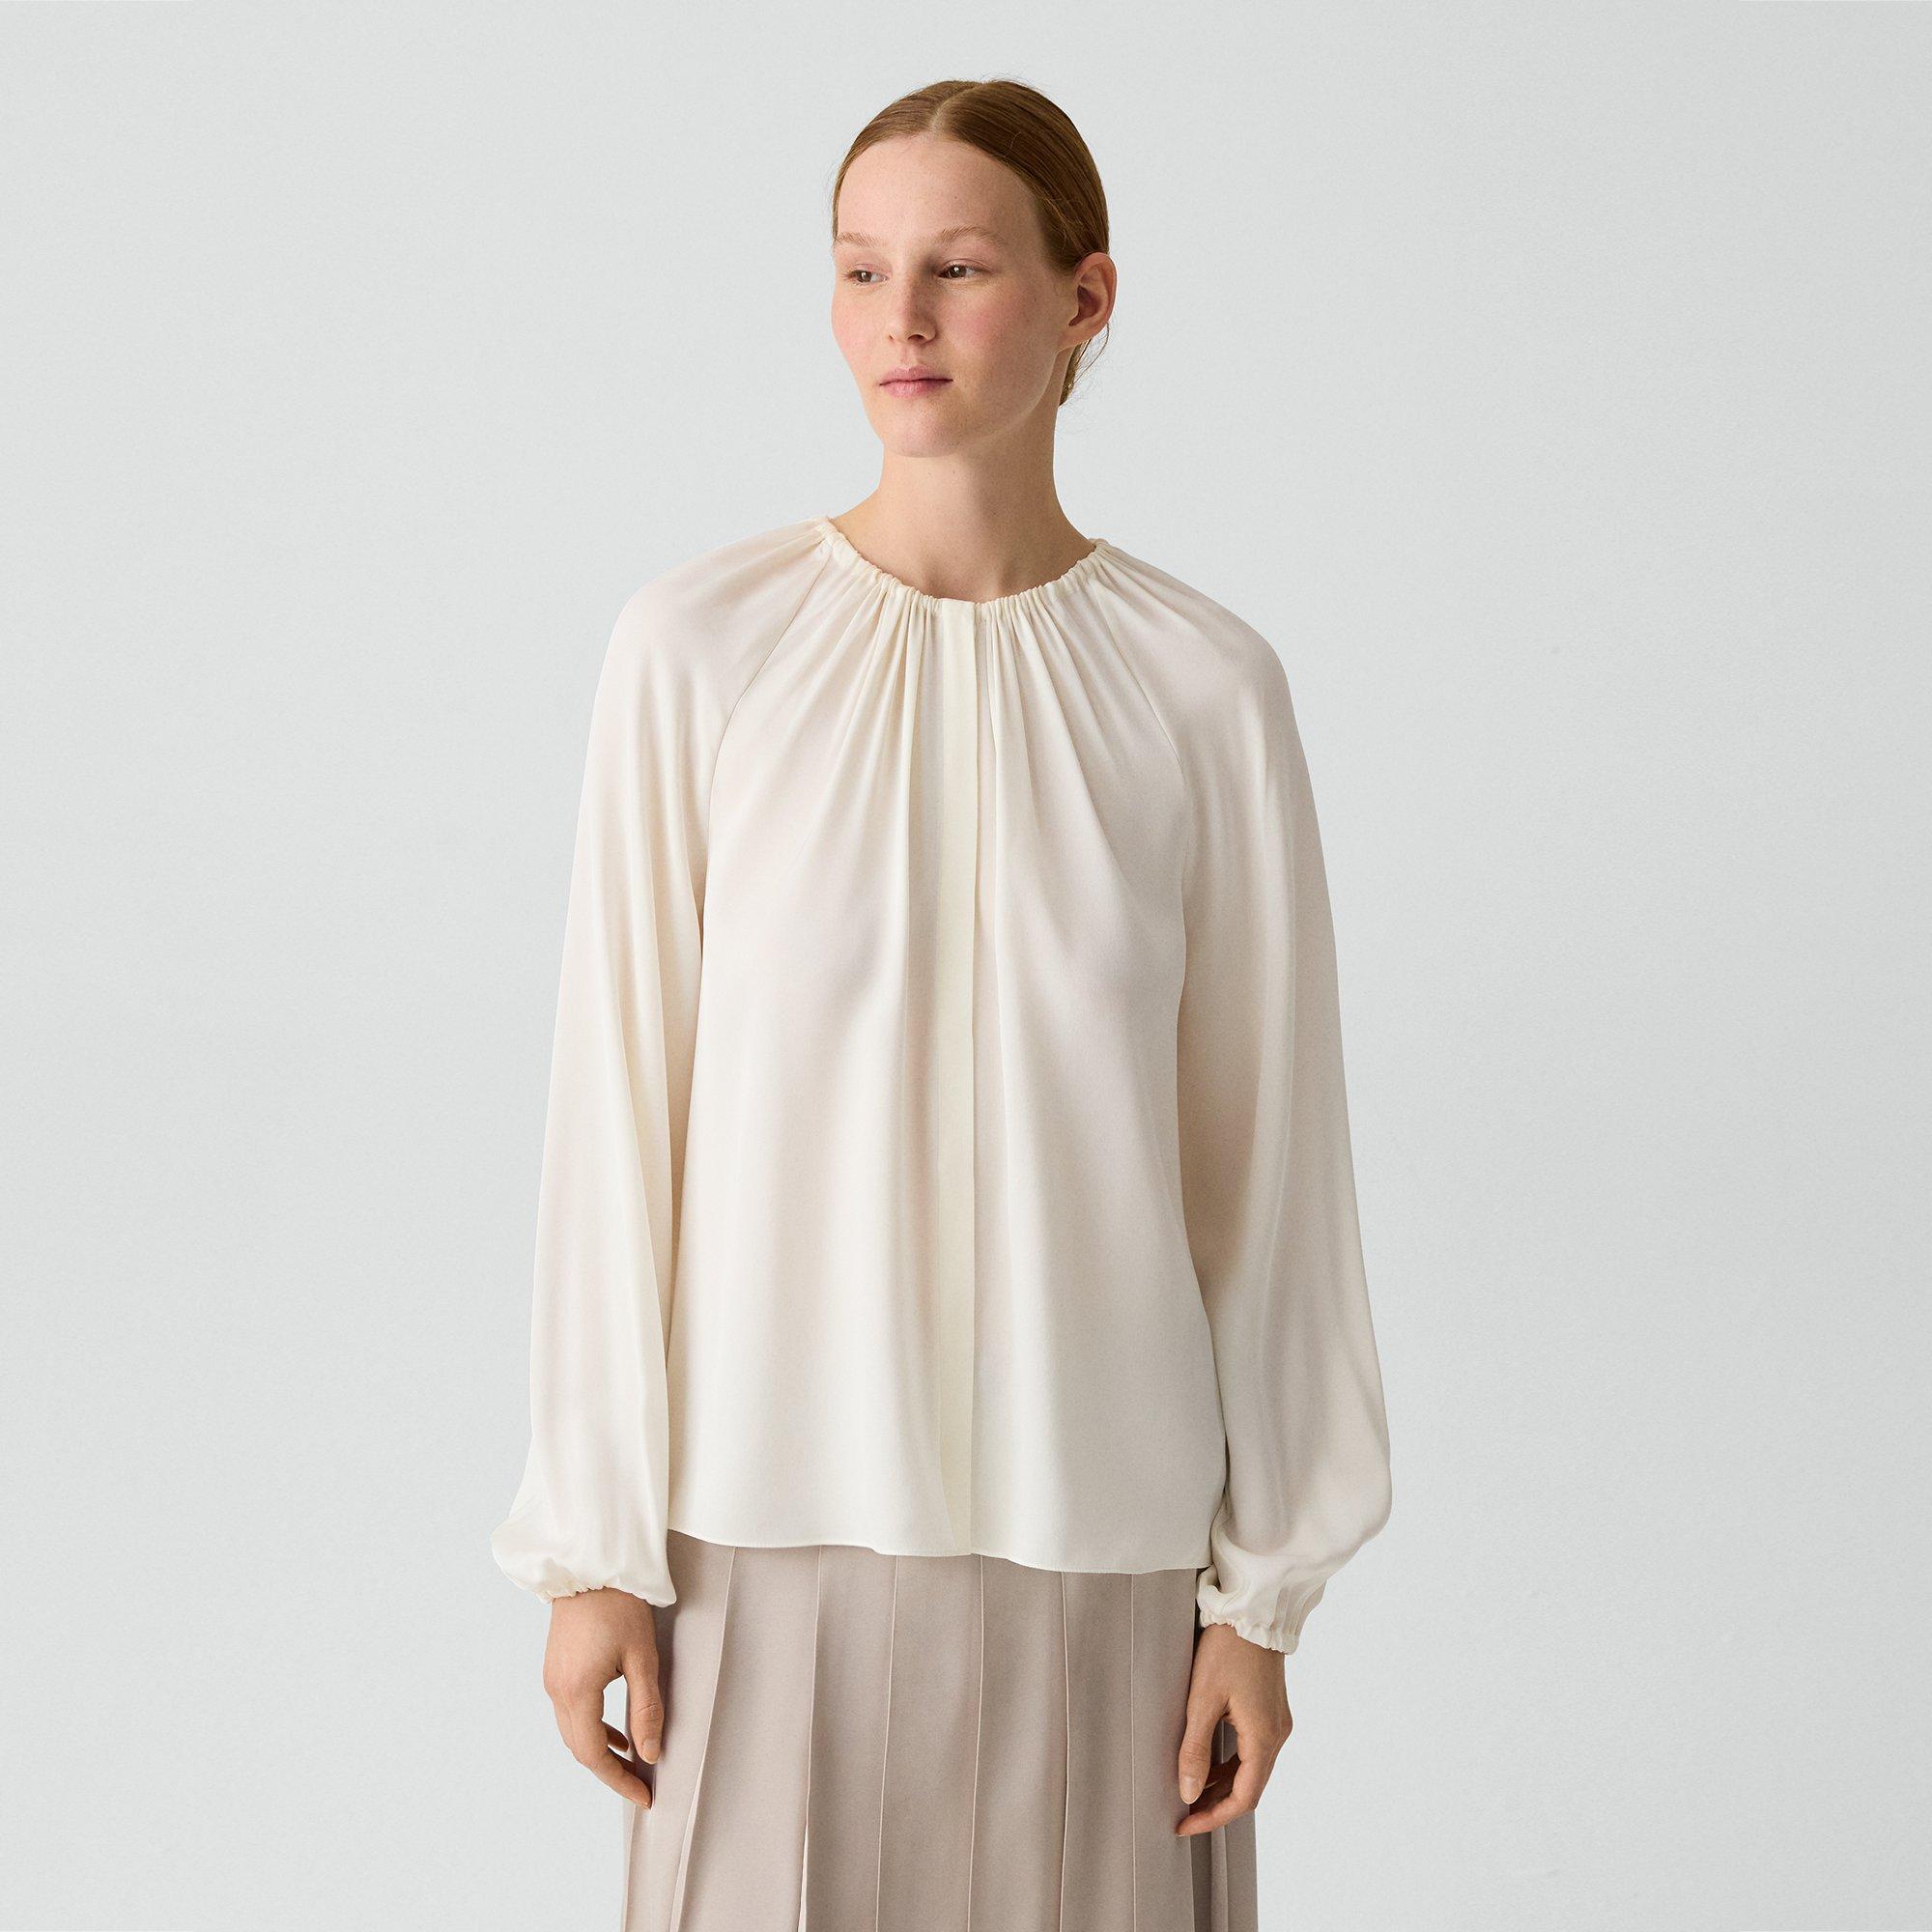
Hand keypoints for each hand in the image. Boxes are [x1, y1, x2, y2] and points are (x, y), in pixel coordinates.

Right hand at [541, 1587, 663, 1809]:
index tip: (644, 1796)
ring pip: (573, 1733)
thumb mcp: (642, 1658)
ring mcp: (552, 1680)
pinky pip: (571, 1713)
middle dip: (610, 1772)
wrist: (591, 1567)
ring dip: (600, 1751)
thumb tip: (650, 1753)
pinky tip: (616, 1732)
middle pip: (580, 1748)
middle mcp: (557, 1691)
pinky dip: (592, 1730)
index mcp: (577, 1691)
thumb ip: (646, 1708)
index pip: (595, 1754)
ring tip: (632, 1763)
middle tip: (640, 1786)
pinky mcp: (556, 1670)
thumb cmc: (620, 1606)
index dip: (619, 1780)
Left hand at [1174, 1622, 1292, 1835]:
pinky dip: (1230, 1764)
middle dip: (1216, 1804)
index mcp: (1264, 1737)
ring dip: (1222, 1785)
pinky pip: (1252, 1750)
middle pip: (1249, 1787)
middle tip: (1183, 1814)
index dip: (1213, 1817)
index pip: (1243, 1798)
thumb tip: (1188, 1792)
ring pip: (1250, 1769)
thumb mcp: (1202, 1699)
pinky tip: (1207, 1763)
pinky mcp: (1270, 1711)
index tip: (1185, 1825)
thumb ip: (1195, 1749)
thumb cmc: (1227, 1650)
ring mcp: (1276, 1723)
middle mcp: (1277, 1735)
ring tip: (1189, 1792)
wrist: (1252, 1612)